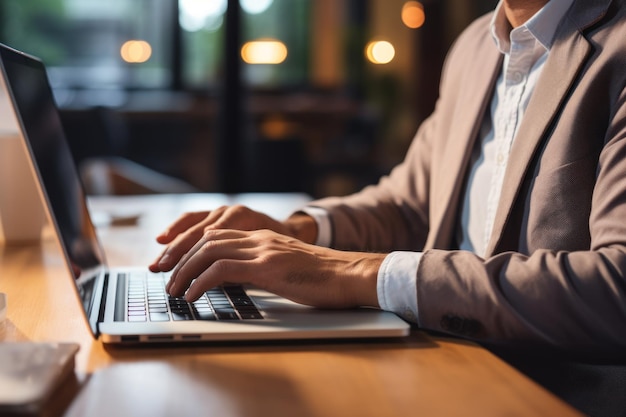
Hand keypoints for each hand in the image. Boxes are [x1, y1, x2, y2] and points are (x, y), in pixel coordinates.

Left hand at [164, 228, 382, 308]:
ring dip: (185, 271)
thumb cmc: (324, 278)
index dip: (191, 248)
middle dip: (180, 258)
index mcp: (264, 237)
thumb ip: (263, 265)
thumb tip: (238, 278)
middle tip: (166, 279)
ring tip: (174, 290)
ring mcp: (263, 250)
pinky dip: (201, 282)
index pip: (216, 234)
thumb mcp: (288, 267)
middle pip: (207, 239)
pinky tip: (193, 295)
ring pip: (209, 251)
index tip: (176, 265)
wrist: (351, 275)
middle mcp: (260, 238)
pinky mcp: (267, 267)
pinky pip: (223, 270)